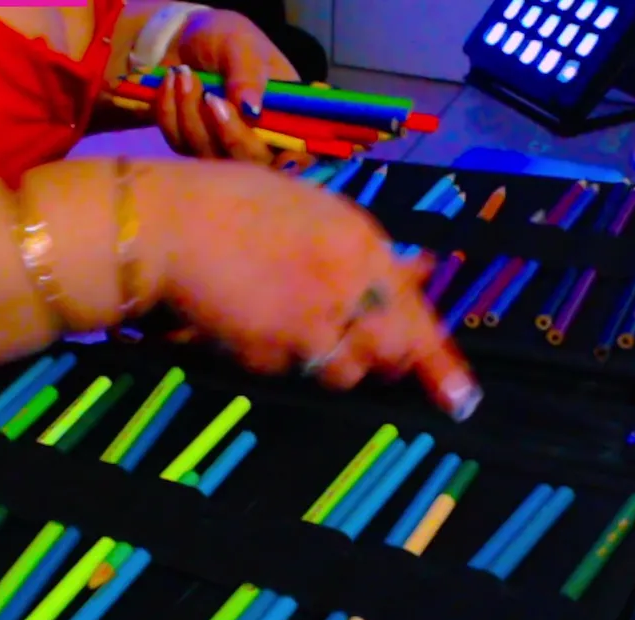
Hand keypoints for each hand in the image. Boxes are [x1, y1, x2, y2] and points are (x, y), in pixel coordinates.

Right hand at [150, 161, 482, 421]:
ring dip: (333, 363)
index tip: (463, 400)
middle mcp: (349, 288)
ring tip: (296, 327)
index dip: (441, 363)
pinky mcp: (272, 355)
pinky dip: (282, 361)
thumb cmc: (240, 204)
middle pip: (393, 354)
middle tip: (354, 342)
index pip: (417, 313)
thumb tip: (420, 269)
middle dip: (384, 358)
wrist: (171, 226)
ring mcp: (311, 326)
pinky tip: (256, 326)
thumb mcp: (318, 210)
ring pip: (346, 374)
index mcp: (364, 245)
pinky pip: (293, 374)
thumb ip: (371, 249)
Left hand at [154, 10, 303, 164]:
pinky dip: (169, 113)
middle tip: (209, 94)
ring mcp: (224, 149)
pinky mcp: (192, 148)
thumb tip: (252, 109)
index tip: (278, 154)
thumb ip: (248, 76)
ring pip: (208, 156)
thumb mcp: (242, 46)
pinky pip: (178, 143)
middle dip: (226, 131)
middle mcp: (260, 141)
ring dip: (190, 114)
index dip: (292, 164)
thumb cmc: (226, 39)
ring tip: (183, 74)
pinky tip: (170, 83)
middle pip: (249, 164)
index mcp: (287, 118)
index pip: (297, 155)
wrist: (187, 38)